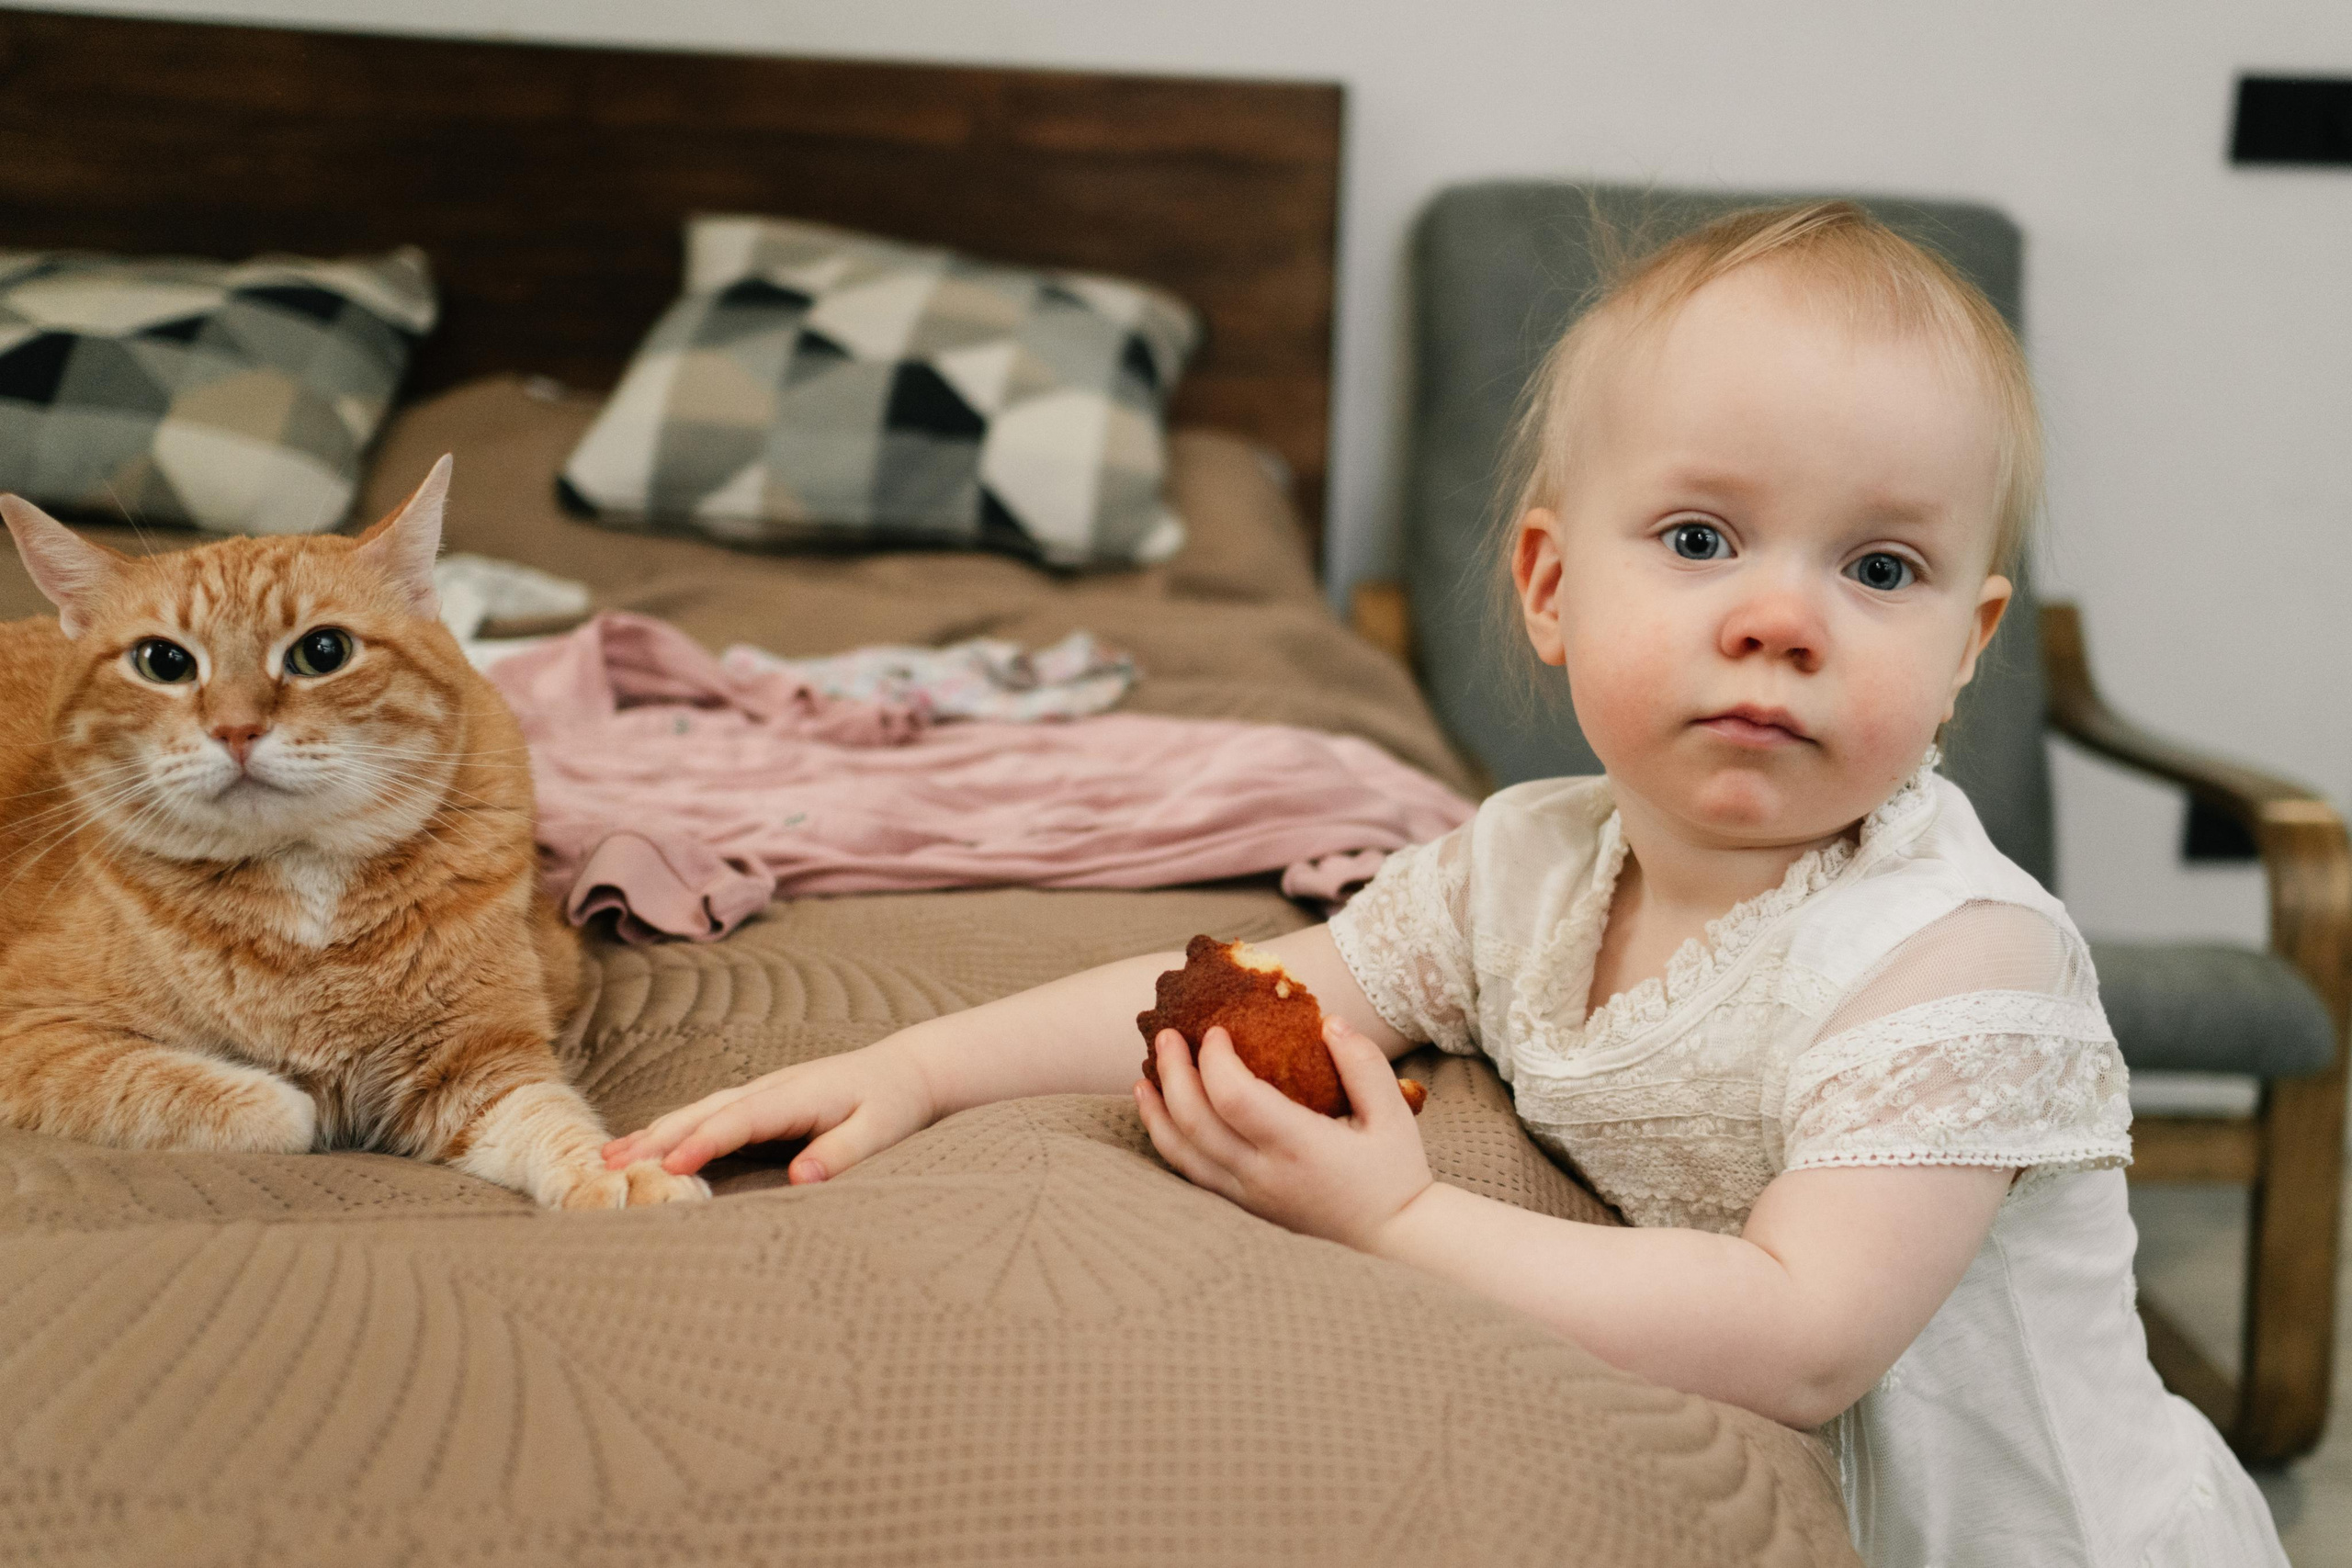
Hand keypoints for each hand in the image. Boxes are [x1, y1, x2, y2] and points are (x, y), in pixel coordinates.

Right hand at [600, 1037, 937, 1180]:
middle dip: (657, 1138)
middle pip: (704, 1112)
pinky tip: (642, 1148)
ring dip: (653, 1133)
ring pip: (698, 1111)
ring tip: (607, 1158)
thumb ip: (842, 1153)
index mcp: (797, 1094)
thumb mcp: (882, 1131)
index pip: (741, 1120)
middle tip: (609, 1166)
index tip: (671, 1167)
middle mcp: (770, 1088)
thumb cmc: (894, 1105)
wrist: (906, 1071)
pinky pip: (706, 1117)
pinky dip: (671, 1131)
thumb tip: (801, 1178)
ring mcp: (760, 1093)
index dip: (704, 1142)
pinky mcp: (758, 1104)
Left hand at [1134, 1015, 1432, 1250]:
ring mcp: (1248, 1197)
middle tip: (1166, 1036)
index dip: (1214, 1060)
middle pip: (1195, 1122)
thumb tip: (1329, 1022)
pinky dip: (1168, 1142)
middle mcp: (1263, 1175)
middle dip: (1172, 1073)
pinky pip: (1191, 1175)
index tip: (1216, 1031)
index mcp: (1299, 1147)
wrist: (1393, 1241)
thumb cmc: (1394, 1174)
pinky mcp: (1242, 1208)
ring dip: (1157, 1112)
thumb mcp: (1393, 1114)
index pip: (1234, 1098)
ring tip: (1144, 1077)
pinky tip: (1161, 1118)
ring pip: (1181, 1155)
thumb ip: (1364, 1064)